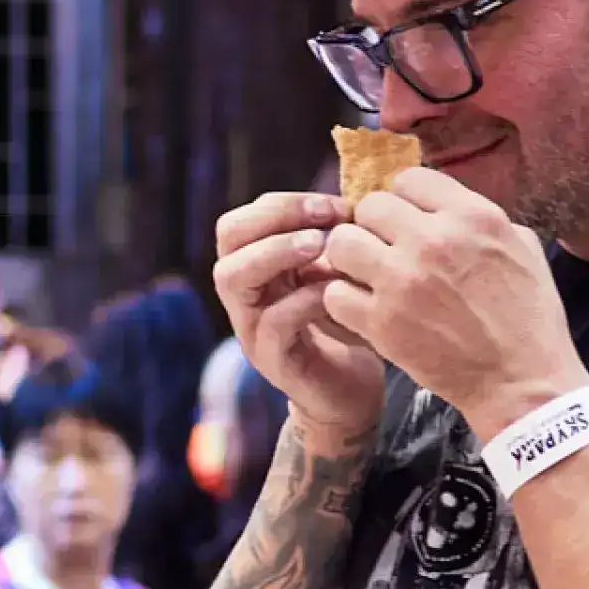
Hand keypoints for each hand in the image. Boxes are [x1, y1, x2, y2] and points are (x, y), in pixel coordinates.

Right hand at [209, 192, 386, 439]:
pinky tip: (336, 292)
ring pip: (233, 276)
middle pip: (228, 238)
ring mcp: (251, 328)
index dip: (282, 204)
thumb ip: (332, 241)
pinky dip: (303, 299)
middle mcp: (245, 294)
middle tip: (324, 219)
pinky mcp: (272, 360)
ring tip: (321, 245)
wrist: (350, 395)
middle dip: (275, 218)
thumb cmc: (348, 327)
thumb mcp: (336, 276)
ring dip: (277, 252)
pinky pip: (272, 323)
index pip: (242, 219)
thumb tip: (360, 192)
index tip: (335, 204)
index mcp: (258, 268)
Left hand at [317, 170, 588, 438]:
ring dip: (351, 258)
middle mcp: (434, 241)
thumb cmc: (528, 318)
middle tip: (385, 250)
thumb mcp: (522, 249)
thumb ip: (481, 219)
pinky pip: (335, 292)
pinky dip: (345, 301)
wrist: (521, 382)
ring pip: (342, 243)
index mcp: (473, 217)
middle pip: (371, 207)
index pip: (409, 179)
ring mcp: (403, 281)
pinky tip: (365, 309)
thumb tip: (446, 205)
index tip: (409, 221)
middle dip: (375, 226)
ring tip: (368, 275)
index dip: (405, 200)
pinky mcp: (381, 322)